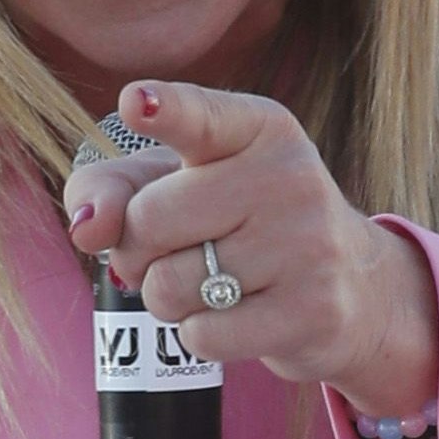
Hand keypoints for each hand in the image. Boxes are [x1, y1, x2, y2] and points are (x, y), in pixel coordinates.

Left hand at [62, 81, 438, 415]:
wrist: (352, 284)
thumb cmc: (237, 219)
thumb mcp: (175, 181)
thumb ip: (111, 187)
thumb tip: (86, 227)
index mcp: (257, 126)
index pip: (199, 117)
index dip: (164, 111)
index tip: (136, 103)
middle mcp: (289, 175)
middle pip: (148, 221)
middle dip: (136, 250)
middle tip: (173, 249)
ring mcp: (307, 244)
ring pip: (169, 286)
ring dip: (167, 296)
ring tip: (208, 281)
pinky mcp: (313, 311)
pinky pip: (203, 335)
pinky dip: (198, 334)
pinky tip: (235, 315)